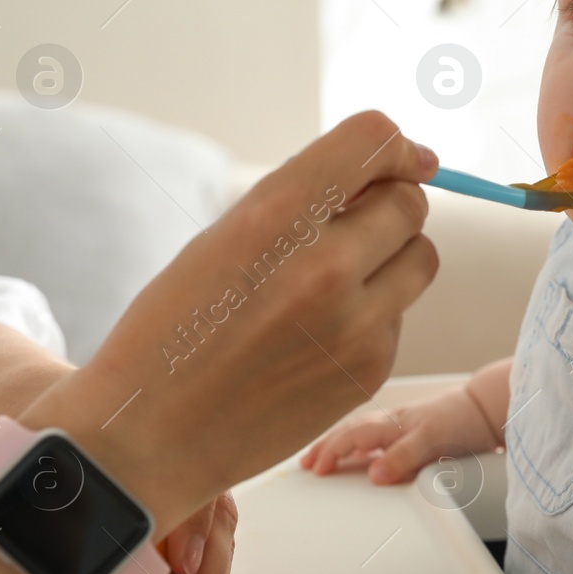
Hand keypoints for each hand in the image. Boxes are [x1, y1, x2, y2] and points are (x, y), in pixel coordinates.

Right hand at [18, 111, 440, 532]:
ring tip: (337, 279)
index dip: (396, 146)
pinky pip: (400, 316)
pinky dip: (374, 313)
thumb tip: (391, 167)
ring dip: (393, 257)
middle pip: (410, 202)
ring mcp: (355, 324)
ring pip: (421, 258)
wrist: (151, 433)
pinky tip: (319, 335)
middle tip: (351, 226)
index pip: (375, 140)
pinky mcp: (370, 370)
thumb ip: (303, 199)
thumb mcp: (222, 237)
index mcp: (276, 215)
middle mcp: (325, 265)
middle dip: (387, 204)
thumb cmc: (177, 328)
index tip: (400, 160)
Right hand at [300, 386, 500, 484]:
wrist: (488, 407)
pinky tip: (366, 453)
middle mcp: (394, 422)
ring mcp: (404, 424)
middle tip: (307, 464)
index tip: (315, 471)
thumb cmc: (462, 421)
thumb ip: (403, 457)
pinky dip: (363, 443)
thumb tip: (372, 475)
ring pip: (363, 432)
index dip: (331, 453)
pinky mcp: (416, 429)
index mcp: (392, 424)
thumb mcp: (432, 441)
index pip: (351, 437)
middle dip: (326, 447)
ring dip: (342, 445)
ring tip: (327, 458)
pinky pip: (379, 435)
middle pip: (351, 432)